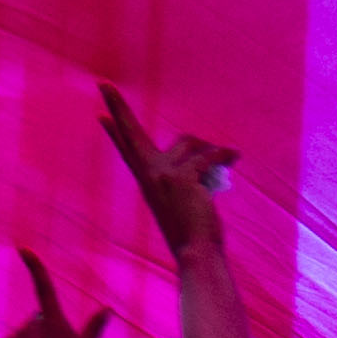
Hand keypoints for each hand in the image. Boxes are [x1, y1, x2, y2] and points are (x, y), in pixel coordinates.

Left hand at [0, 248, 115, 337]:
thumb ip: (94, 329)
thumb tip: (107, 309)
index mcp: (54, 323)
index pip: (45, 289)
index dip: (35, 268)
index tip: (24, 250)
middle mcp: (33, 323)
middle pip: (43, 318)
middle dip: (48, 331)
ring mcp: (18, 333)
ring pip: (30, 331)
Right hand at [94, 83, 237, 252]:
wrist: (196, 252)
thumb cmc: (193, 229)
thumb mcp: (181, 198)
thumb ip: (182, 174)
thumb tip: (204, 152)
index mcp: (146, 180)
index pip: (127, 149)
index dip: (115, 130)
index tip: (101, 114)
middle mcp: (149, 174)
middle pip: (131, 132)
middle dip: (117, 106)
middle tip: (102, 85)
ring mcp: (163, 175)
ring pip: (191, 144)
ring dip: (211, 150)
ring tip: (225, 160)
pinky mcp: (183, 177)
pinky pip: (208, 155)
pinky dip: (224, 155)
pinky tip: (234, 157)